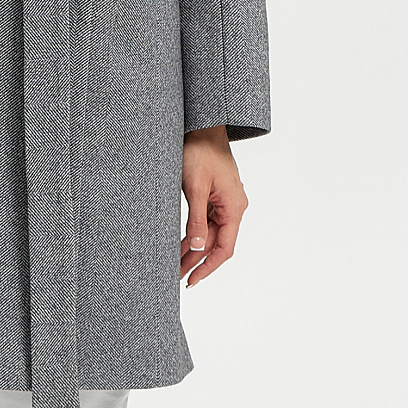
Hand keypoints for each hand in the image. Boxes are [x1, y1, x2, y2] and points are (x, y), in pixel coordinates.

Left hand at [180, 126, 246, 284]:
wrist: (202, 127)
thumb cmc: (200, 151)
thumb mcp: (195, 187)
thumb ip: (196, 219)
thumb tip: (198, 248)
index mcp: (234, 207)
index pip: (224, 248)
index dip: (208, 267)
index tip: (192, 280)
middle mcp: (233, 207)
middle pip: (215, 243)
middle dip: (195, 261)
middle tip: (176, 276)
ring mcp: (224, 202)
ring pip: (209, 233)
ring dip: (193, 248)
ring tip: (174, 264)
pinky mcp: (214, 196)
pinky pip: (206, 221)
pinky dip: (193, 233)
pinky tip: (180, 244)